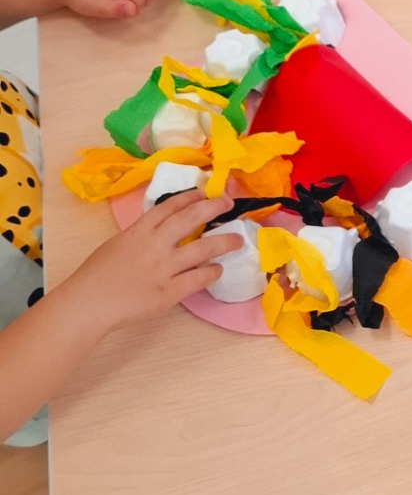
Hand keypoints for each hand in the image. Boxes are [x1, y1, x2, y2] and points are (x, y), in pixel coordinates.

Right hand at [60, 192, 240, 342]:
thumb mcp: (118, 243)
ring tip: (238, 240)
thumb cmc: (98, 273)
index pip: (169, 207)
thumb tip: (164, 229)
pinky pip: (198, 279)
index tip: (204, 192)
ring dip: (224, 242)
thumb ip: (142, 234)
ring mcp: (164, 269)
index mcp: (139, 231)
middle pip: (190, 219)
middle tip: (228, 203)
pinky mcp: (169, 292)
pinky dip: (211, 272)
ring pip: (202, 250)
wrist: (89, 302)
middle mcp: (155, 245)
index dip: (189, 197)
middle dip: (213, 208)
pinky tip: (218, 269)